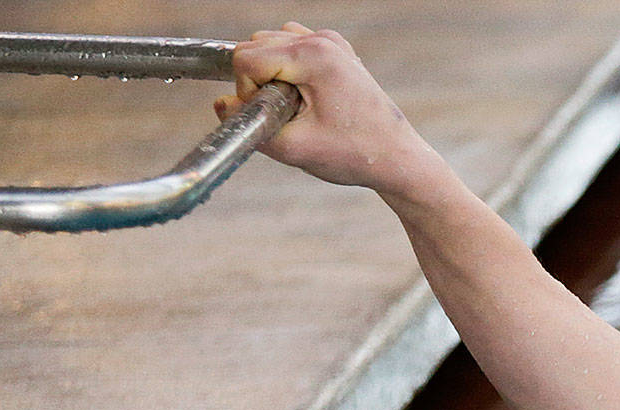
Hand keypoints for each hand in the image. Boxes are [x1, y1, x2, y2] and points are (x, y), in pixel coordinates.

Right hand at [217, 23, 437, 193]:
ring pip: (270, 43)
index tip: (272, 116)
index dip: (247, 91)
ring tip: (298, 108)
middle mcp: (323, 40)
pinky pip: (291, 48)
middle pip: (255, 45)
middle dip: (258, 82)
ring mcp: (331, 42)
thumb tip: (220, 104)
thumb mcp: (293, 148)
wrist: (398, 159)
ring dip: (271, 75)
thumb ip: (249, 124)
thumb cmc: (355, 155)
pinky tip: (306, 99)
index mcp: (314, 56)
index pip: (246, 58)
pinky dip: (287, 70)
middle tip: (287, 114)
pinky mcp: (336, 50)